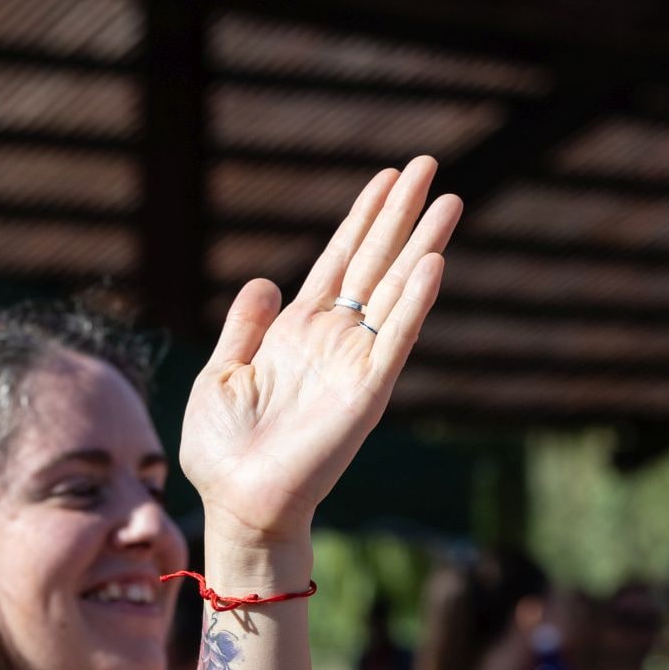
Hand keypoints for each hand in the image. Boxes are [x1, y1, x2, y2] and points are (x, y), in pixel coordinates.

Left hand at [181, 158, 461, 561]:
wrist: (238, 504)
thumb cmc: (222, 452)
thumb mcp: (219, 374)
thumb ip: (244, 326)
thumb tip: (267, 280)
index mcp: (297, 332)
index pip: (338, 261)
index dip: (361, 219)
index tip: (386, 178)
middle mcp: (332, 340)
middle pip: (375, 262)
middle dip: (400, 214)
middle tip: (427, 165)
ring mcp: (353, 363)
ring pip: (396, 289)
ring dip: (423, 244)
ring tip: (449, 199)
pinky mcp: (367, 392)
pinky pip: (396, 338)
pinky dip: (415, 302)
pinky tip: (433, 262)